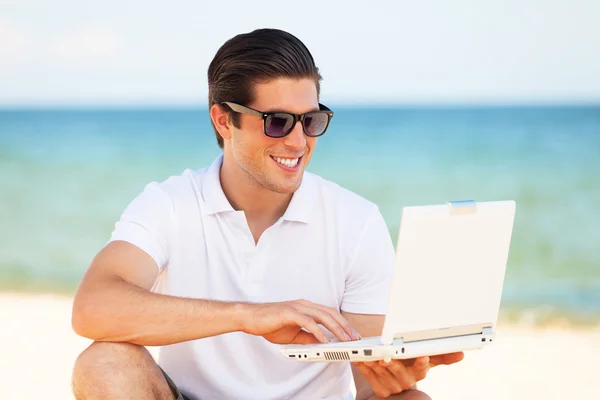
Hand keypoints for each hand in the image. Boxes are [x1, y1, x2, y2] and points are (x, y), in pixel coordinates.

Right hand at [239, 299, 360, 344]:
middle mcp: (304, 305)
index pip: (329, 314)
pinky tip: (325, 340)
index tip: (351, 334)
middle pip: (330, 313)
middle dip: (344, 326)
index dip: (342, 323)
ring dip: (336, 328)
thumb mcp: (293, 334)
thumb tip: (322, 343)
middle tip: (354, 338)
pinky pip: (308, 322)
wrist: (251, 318)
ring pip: (323, 316)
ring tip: (344, 340)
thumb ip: (308, 337)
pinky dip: (319, 331)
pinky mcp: (289, 313)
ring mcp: (297, 307)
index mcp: (306, 308)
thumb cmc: (270, 324)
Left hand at [354, 352, 463, 398]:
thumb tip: (461, 354)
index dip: (422, 363)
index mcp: (418, 373)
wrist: (394, 381)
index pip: (422, 369)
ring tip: (369, 355)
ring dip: (374, 364)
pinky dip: (363, 367)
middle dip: (393, 364)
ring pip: (382, 374)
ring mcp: (392, 387)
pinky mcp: (379, 390)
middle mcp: (406, 381)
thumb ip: (441, 355)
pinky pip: (370, 377)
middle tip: (387, 357)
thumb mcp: (426, 358)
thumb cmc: (411, 364)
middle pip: (399, 372)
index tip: (423, 356)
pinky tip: (358, 359)